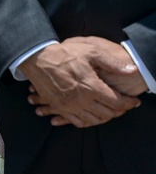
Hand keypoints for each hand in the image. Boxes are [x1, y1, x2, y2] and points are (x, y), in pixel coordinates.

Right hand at [20, 37, 139, 126]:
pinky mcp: (59, 107)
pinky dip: (88, 122)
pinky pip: (76, 122)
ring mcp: (68, 106)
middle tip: (124, 106)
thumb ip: (113, 63)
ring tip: (111, 111)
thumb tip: (131, 70)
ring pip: (92, 120)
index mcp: (90, 86)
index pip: (115, 102)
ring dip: (104, 118)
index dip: (128, 103)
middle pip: (106, 114)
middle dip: (119, 112)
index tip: (134, 101)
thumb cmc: (65, 53)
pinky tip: (93, 116)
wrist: (38, 60)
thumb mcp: (92, 51)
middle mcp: (80, 100)